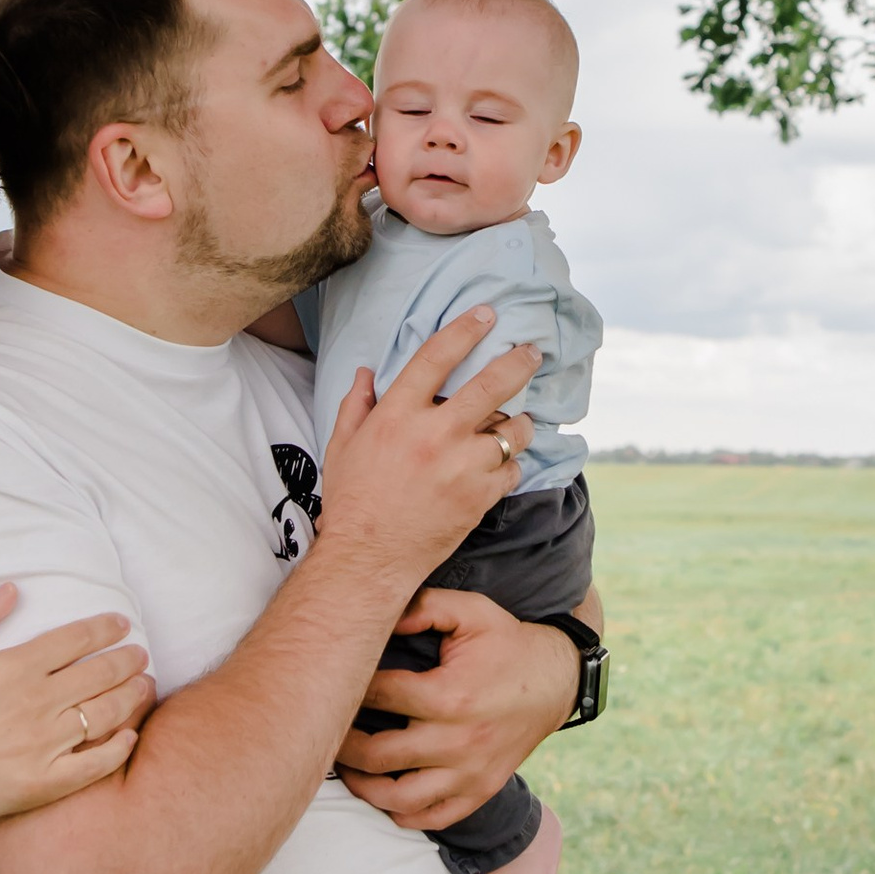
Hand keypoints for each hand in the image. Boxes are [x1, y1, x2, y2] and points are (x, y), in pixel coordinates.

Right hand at [0, 589, 152, 832]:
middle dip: (128, 660)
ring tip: (145, 685)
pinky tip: (131, 735)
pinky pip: (95, 764)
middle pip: (100, 673)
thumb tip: (11, 588)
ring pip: (105, 712)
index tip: (122, 624)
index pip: (76, 638)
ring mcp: (45, 743)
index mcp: (16, 667)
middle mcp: (38, 702)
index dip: (105, 628)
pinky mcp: (47, 781)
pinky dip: (119, 748)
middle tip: (141, 655)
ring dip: (132, 696)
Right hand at [318, 311, 541, 587]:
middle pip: (490, 385)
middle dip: (517, 362)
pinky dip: (510, 465)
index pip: (436, 357)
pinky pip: (512, 469)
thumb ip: (356, 405)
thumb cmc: (352, 501)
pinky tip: (501, 465)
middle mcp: (434, 434)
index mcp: (397, 415)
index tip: (485, 315)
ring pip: (511, 430)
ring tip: (518, 422)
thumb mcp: (342, 445)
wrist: (368, 558)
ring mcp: (461, 466)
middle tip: (531, 351)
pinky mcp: (479, 497)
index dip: (464, 330)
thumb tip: (365, 372)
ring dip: (519, 423)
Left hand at [333, 587, 580, 834]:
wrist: (557, 681)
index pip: (379, 697)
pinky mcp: (480, 791)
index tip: (338, 684)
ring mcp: (470, 773)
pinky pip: (433, 818)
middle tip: (328, 733)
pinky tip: (384, 795)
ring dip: (364, 788)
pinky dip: (402, 815)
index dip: (351, 689)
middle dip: (344, 746)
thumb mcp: (472, 610)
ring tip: (348, 769)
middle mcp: (458, 741)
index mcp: (450, 696)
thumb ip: (425, 606)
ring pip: (399, 799)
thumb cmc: (507, 643)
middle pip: (378, 755)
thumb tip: (382, 616)